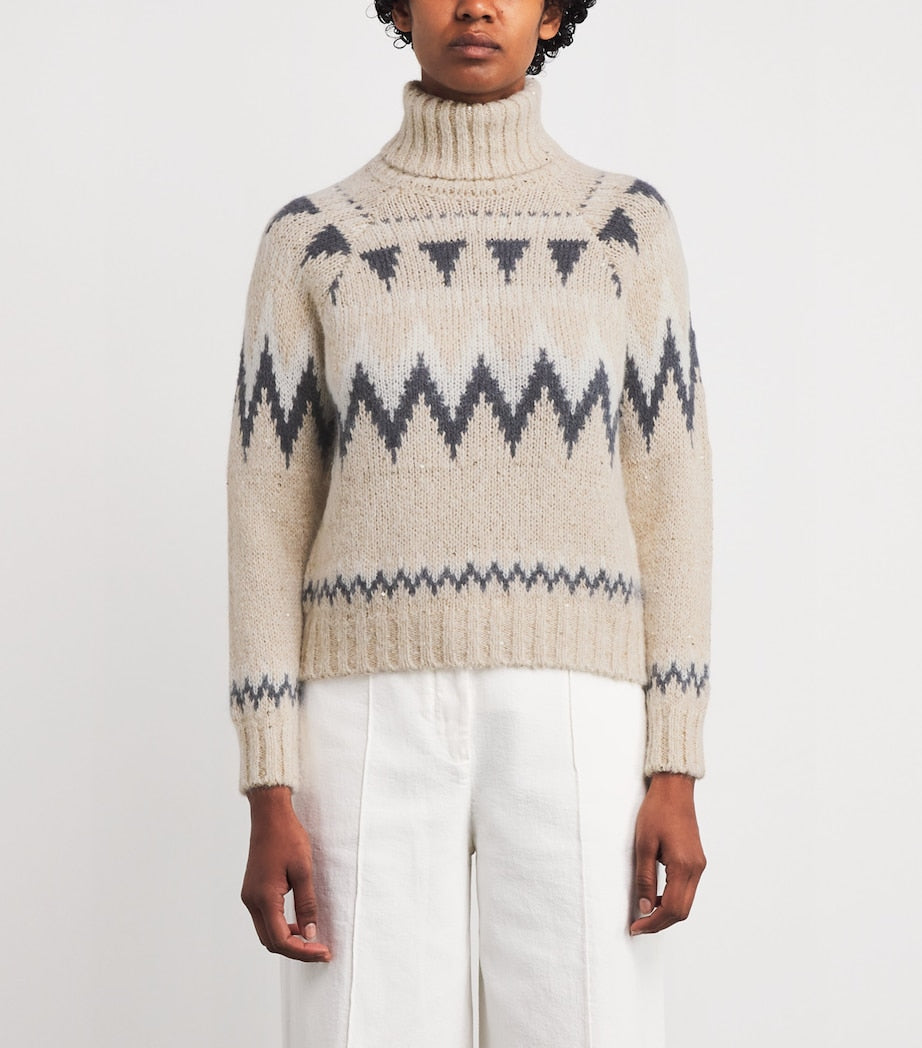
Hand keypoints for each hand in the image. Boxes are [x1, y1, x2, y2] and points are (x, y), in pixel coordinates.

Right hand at [241, 785, 331, 961]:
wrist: (270, 816)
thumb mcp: (304, 870)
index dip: (303, 951)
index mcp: (264, 898)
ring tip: (312, 939)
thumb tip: (310, 934)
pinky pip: (265, 919)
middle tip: (321, 950)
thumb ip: (307, 904)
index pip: (281, 940)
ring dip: (287, 941)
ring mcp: (249, 896)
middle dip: (296, 951)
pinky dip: (281, 928)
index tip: (324, 952)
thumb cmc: (288, 838)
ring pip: (266, 933)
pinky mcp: (252, 891)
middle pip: (271, 942)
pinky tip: (298, 924)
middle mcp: (251, 901)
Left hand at [629, 772, 705, 935]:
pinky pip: (687, 890)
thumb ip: (645, 879)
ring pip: (686, 903)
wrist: (674, 789)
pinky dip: (673, 900)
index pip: (672, 909)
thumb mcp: (643, 845)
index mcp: (684, 866)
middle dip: (660, 923)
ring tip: (644, 913)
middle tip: (638, 926)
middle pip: (682, 911)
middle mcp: (696, 869)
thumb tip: (644, 908)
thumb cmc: (657, 811)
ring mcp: (699, 865)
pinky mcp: (697, 861)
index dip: (653, 923)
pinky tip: (656, 898)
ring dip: (666, 913)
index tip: (635, 927)